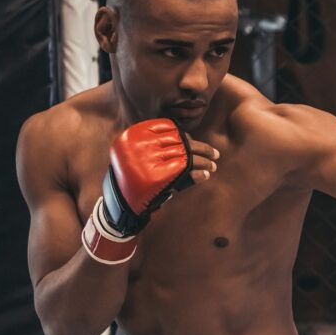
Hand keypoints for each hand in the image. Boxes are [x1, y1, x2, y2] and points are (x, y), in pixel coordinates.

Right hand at [81, 119, 218, 263]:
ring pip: (187, 156)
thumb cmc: (131, 179)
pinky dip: (199, 173)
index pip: (170, 131)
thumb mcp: (139, 157)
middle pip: (182, 143)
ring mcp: (152, 160)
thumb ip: (156, 146)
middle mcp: (143, 145)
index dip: (186, 137)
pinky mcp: (161, 176)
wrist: (121, 203)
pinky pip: (187, 171)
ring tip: (213, 165)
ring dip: (204, 161)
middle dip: (202, 149)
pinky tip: (206, 175)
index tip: (194, 141)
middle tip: (215, 153)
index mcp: (136, 136)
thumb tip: (188, 138)